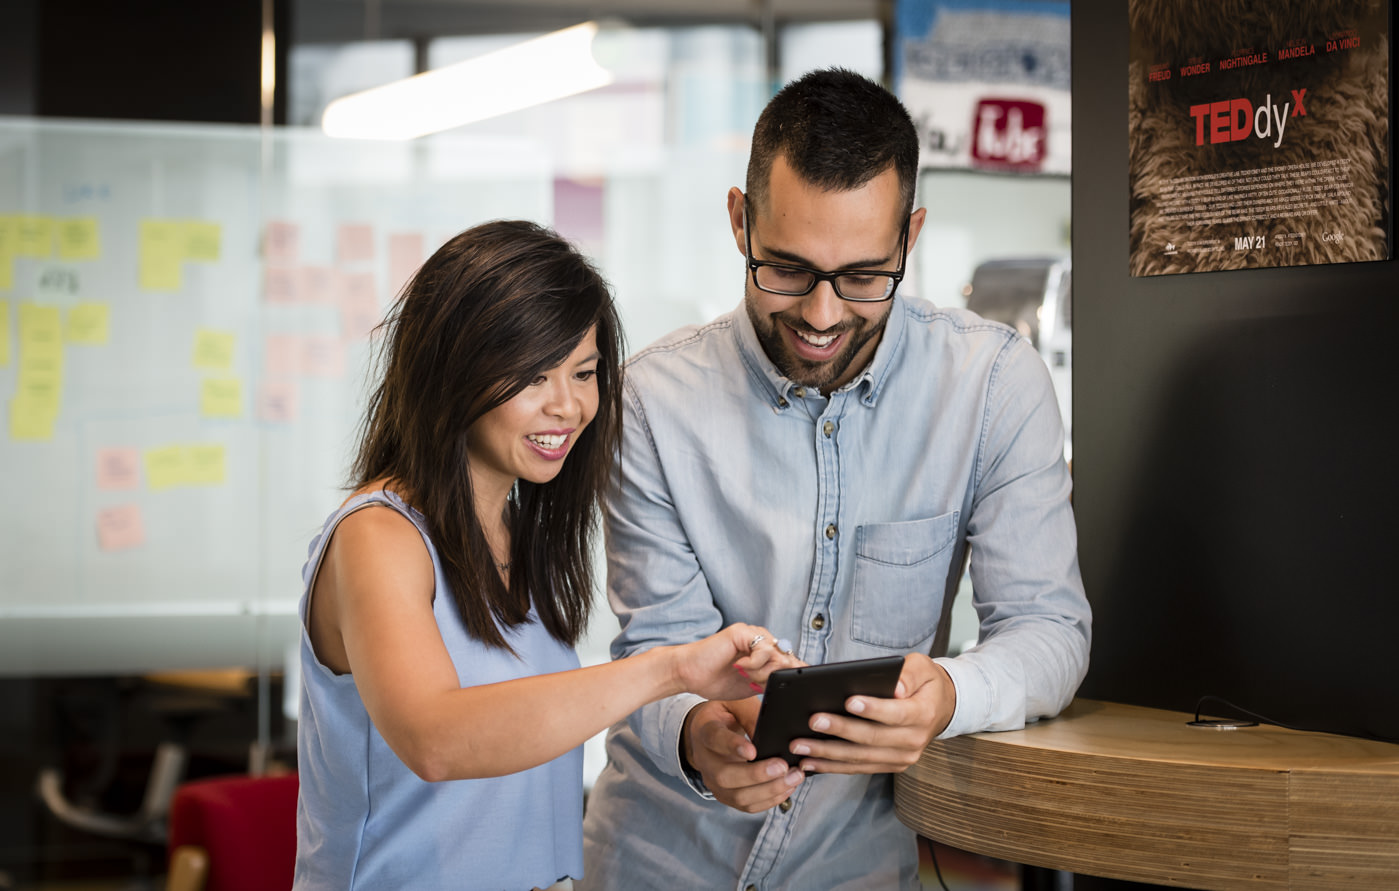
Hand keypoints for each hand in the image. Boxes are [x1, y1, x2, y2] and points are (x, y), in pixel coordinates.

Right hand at [671, 623, 802, 701]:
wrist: (689, 674)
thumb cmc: (715, 679)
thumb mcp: (751, 685)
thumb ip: (771, 679)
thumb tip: (793, 677)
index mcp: (763, 651)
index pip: (789, 658)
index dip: (794, 671)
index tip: (796, 684)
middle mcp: (760, 639)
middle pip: (786, 657)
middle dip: (773, 675)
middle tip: (753, 681)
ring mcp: (751, 633)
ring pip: (777, 654)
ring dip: (762, 671)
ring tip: (744, 674)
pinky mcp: (742, 632)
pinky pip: (764, 649)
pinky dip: (754, 664)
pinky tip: (739, 666)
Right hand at [681, 698, 803, 812]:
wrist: (709, 731)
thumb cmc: (727, 714)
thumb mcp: (737, 703)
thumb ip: (751, 715)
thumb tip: (771, 737)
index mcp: (705, 730)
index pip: (714, 739)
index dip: (733, 746)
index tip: (753, 751)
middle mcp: (705, 760)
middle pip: (725, 776)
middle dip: (756, 775)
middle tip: (782, 767)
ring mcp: (713, 781)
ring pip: (737, 796)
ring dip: (768, 791)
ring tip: (793, 778)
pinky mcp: (725, 795)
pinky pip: (746, 805)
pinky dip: (769, 800)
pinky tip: (786, 788)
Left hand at [788, 654, 954, 774]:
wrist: (940, 708)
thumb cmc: (925, 683)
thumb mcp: (923, 668)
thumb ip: (910, 674)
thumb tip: (896, 687)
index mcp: (923, 714)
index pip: (896, 713)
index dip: (872, 709)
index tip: (848, 701)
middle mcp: (913, 740)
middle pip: (872, 738)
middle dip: (839, 731)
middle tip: (811, 721)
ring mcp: (901, 757)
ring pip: (860, 758)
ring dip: (828, 754)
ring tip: (800, 746)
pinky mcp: (889, 765)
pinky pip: (858, 768)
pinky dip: (832, 766)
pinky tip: (809, 762)